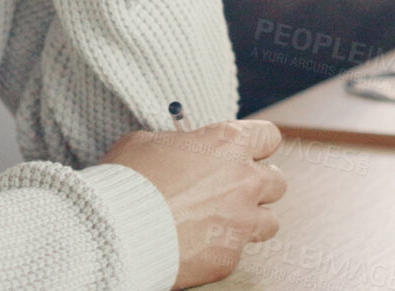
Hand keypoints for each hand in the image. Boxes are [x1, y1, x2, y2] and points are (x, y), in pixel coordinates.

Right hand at [98, 119, 286, 288]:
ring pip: (269, 221)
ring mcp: (241, 223)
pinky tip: (194, 242)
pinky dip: (219, 247)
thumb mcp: (147, 142)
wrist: (118, 230)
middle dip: (256, 183)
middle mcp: (244, 182)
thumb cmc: (127, 179)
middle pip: (276, 181)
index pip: (268, 137)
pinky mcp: (229, 257)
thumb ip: (177, 144)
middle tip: (231, 187)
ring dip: (249, 218)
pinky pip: (235, 250)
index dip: (256, 144)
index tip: (243, 150)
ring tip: (219, 219)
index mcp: (228, 144)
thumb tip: (180, 150)